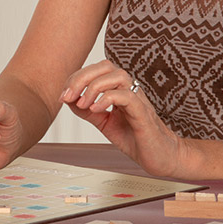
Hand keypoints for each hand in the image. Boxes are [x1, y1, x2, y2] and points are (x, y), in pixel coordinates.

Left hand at [61, 59, 186, 177]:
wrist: (159, 157)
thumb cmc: (135, 138)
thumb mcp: (104, 122)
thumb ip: (87, 110)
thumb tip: (68, 99)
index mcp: (119, 88)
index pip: (96, 70)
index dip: (76, 78)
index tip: (64, 96)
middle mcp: (130, 89)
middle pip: (106, 66)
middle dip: (82, 78)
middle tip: (68, 96)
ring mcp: (138, 99)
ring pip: (118, 76)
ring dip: (94, 87)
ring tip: (83, 104)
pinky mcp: (144, 113)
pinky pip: (127, 96)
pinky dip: (108, 99)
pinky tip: (96, 109)